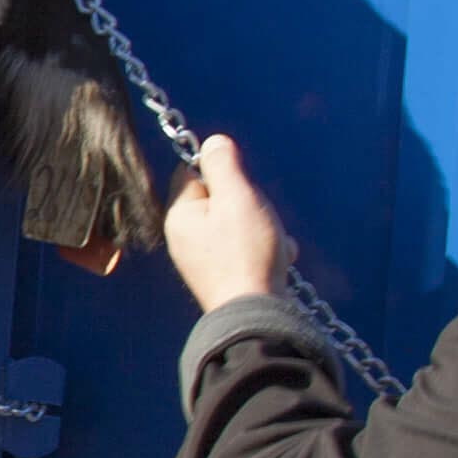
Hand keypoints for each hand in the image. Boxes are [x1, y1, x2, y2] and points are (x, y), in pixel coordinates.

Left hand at [161, 133, 291, 310]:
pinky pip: (246, 249)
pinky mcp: (224, 276)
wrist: (258, 316)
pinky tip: (278, 260)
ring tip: (273, 243)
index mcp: (180, 216)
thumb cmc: (246, 254)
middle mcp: (185, 238)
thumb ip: (223, 165)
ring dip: (263, 227)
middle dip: (249, 203)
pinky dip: (266, 250)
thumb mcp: (237, 197)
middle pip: (219, 198)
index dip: (221, 171)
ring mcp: (204, 260)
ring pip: (238, 223)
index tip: (241, 187)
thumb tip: (212, 142)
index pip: (191, 172)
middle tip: (260, 218)